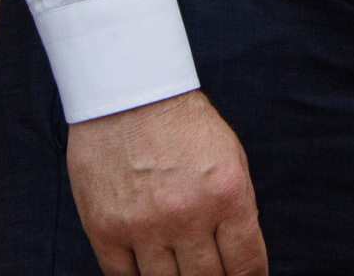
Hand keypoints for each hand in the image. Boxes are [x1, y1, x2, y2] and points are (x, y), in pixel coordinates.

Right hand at [66, 88, 265, 275]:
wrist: (129, 95)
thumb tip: (240, 258)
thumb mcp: (231, 159)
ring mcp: (144, 226)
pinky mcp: (106, 230)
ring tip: (182, 273)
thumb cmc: (185, 125)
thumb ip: (236, 209)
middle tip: (213, 275)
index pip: (247, 263)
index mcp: (227, 194)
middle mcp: (188, 215)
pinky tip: (149, 274)